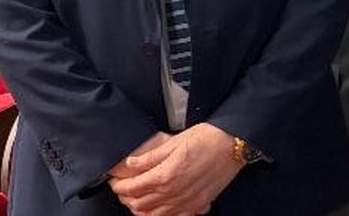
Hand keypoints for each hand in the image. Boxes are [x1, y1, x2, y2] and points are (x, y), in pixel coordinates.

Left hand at [109, 124, 243, 215]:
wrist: (233, 145)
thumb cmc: (206, 139)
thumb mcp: (174, 142)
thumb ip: (150, 156)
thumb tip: (129, 164)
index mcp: (164, 175)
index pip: (132, 188)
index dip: (119, 186)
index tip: (115, 181)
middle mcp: (173, 193)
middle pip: (140, 204)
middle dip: (126, 198)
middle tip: (122, 190)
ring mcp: (186, 202)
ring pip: (154, 215)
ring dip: (140, 210)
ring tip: (136, 201)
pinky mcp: (197, 205)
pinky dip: (161, 215)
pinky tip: (158, 209)